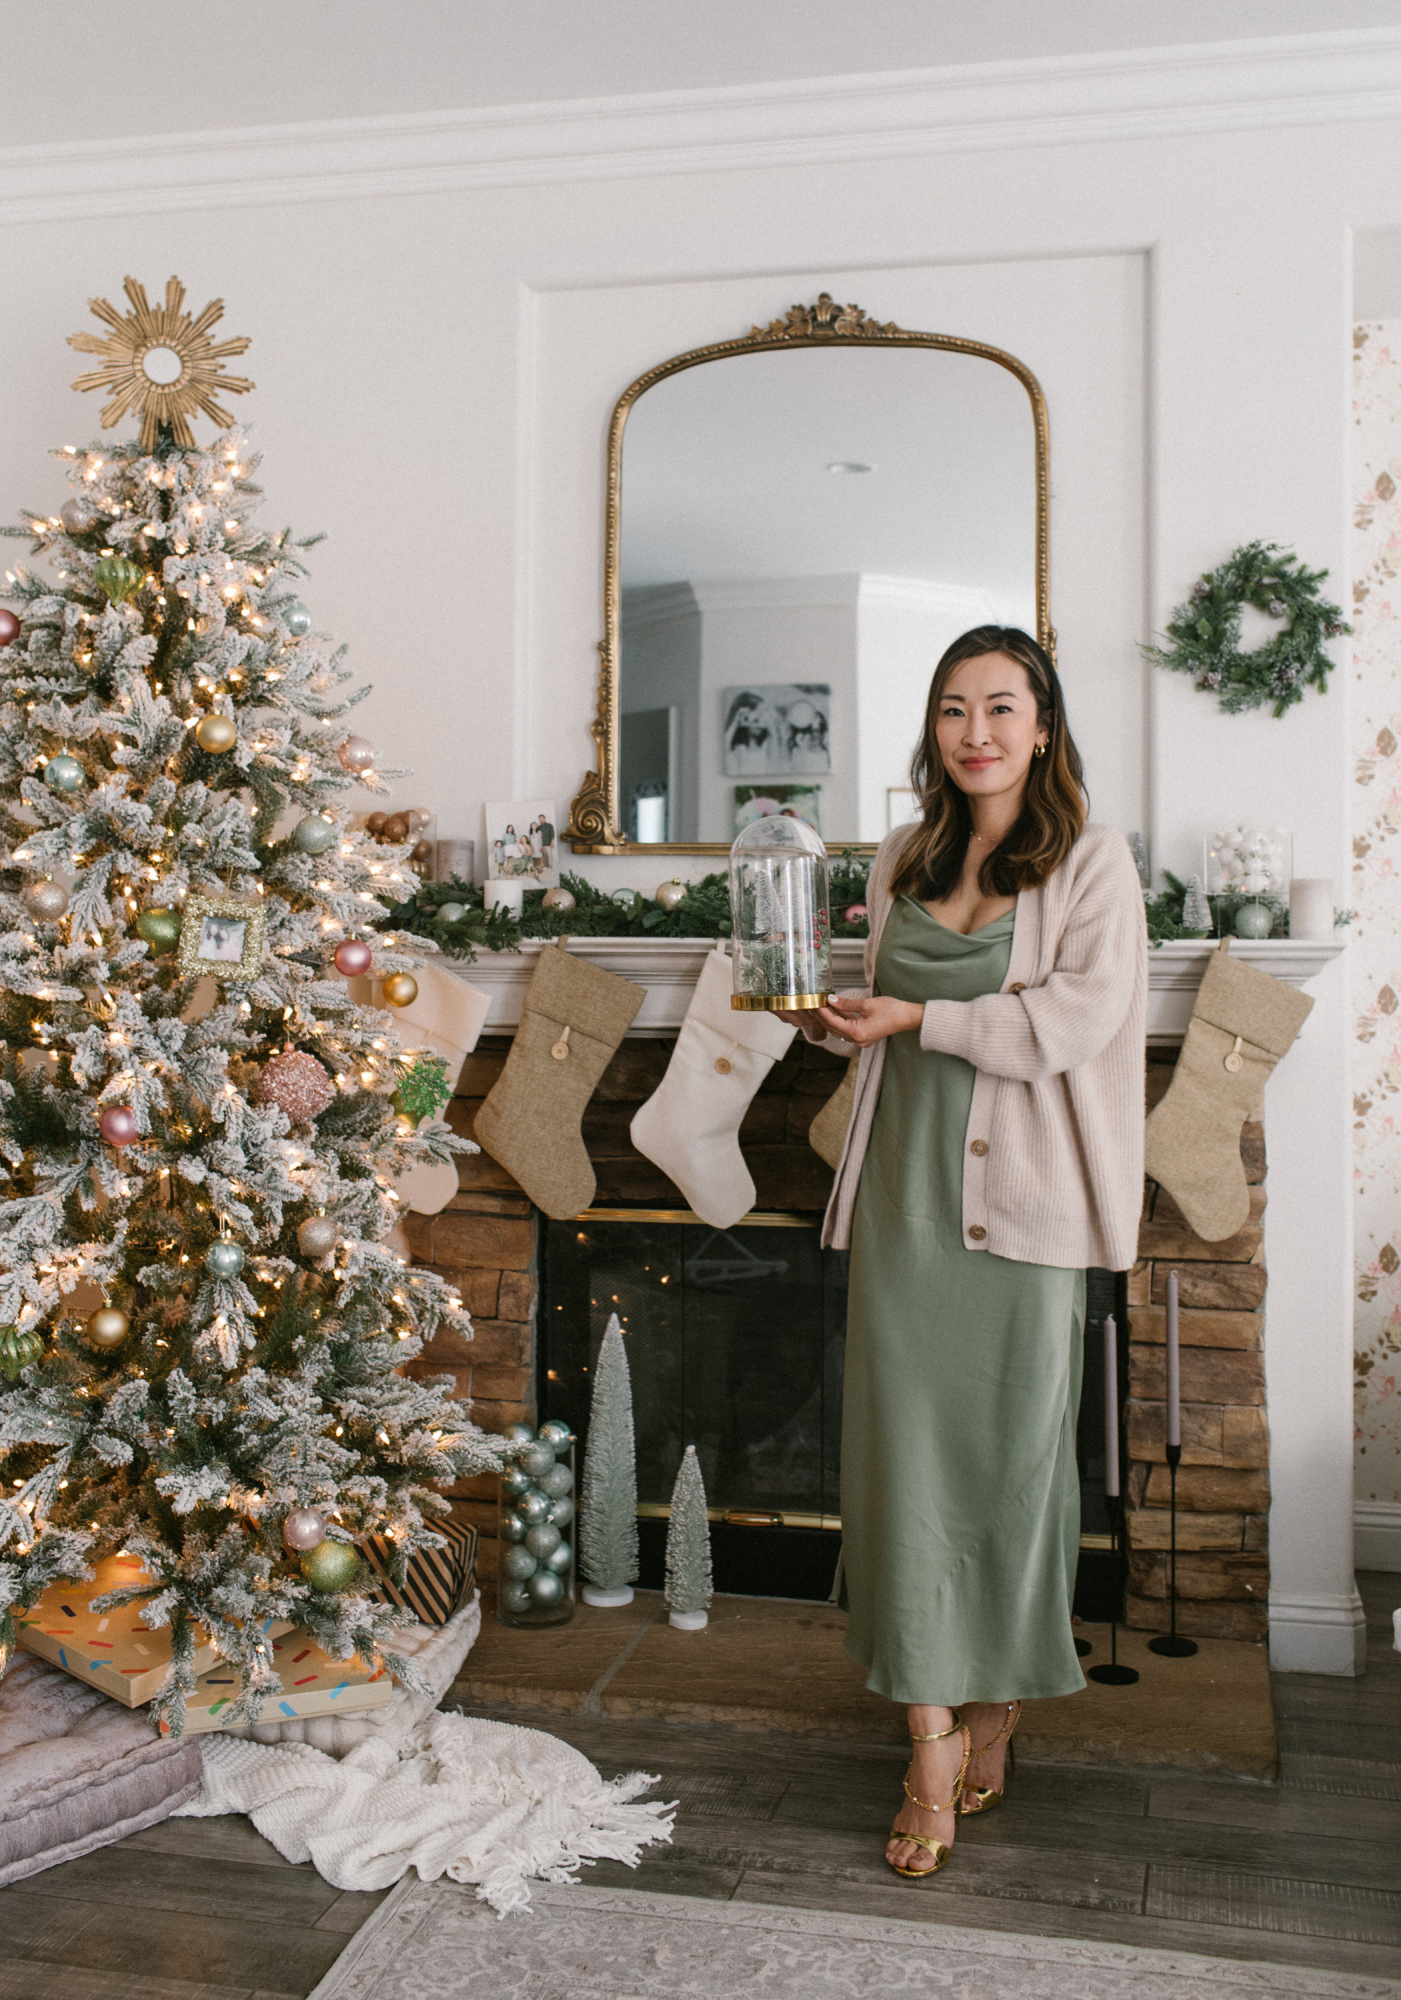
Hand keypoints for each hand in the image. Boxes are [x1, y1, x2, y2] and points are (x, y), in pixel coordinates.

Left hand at [806, 994, 922, 1046]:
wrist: (907, 1017)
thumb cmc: (891, 1010)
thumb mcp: (866, 1004)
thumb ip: (846, 1004)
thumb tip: (831, 1000)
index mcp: (858, 1033)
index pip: (834, 1023)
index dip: (823, 1013)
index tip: (815, 1003)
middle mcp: (858, 1040)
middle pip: (834, 1028)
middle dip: (824, 1017)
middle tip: (815, 1004)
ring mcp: (861, 1040)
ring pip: (840, 1030)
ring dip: (831, 1018)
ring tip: (823, 1006)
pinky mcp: (864, 1036)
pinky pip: (848, 1029)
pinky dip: (841, 1020)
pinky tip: (836, 1010)